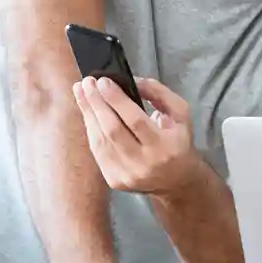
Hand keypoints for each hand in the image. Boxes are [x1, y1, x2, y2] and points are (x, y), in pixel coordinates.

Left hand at [73, 75, 203, 195]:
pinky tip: (88, 113)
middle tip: (87, 82)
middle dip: (96, 103)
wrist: (177, 181)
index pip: (135, 120)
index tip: (103, 81)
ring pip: (101, 141)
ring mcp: (127, 175)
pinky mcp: (115, 180)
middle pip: (112, 130)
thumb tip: (130, 81)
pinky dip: (91, 129)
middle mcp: (145, 164)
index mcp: (165, 146)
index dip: (116, 100)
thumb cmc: (177, 141)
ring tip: (81, 92)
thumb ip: (158, 93)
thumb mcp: (180, 114)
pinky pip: (98, 151)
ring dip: (88, 114)